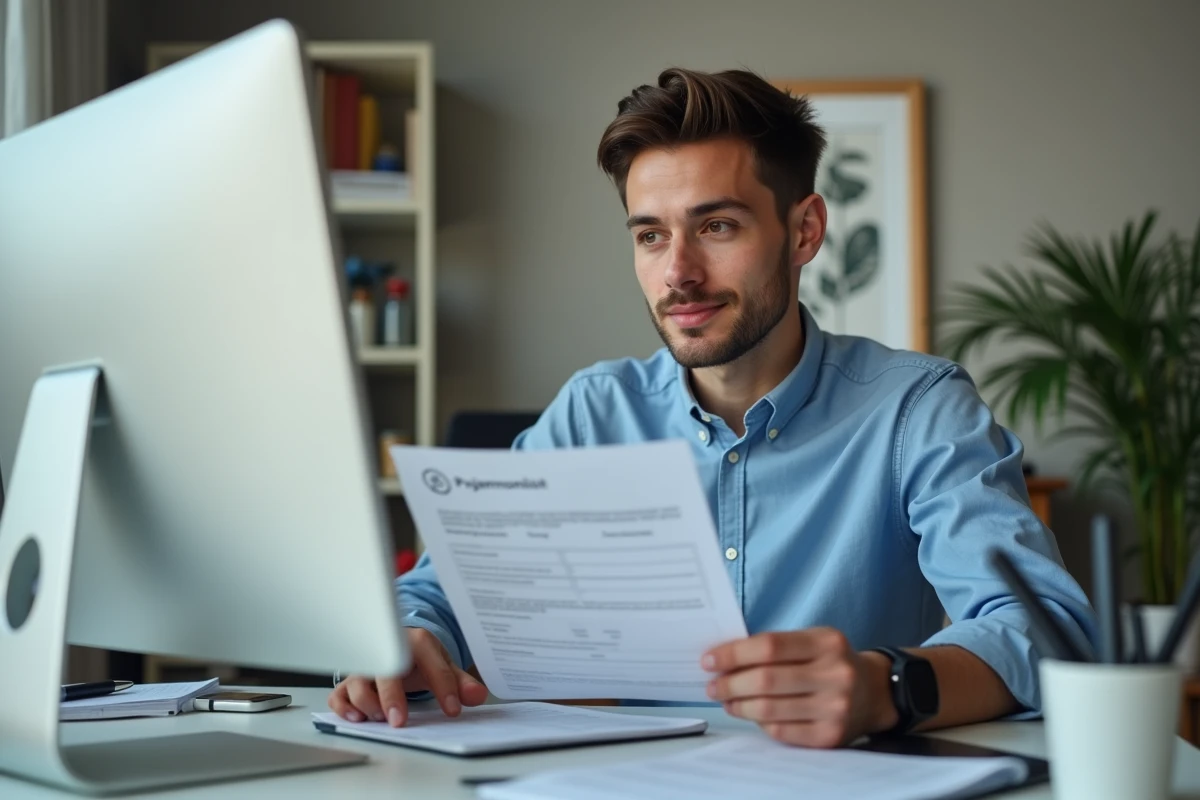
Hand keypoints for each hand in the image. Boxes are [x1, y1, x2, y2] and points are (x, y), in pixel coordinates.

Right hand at [328, 627, 488, 726]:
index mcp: (417, 643)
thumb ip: (460, 682)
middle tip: (399, 721)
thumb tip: (477, 696)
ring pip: (357, 684)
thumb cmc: (418, 656)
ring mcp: (366, 667)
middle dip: (391, 697)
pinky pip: (338, 694)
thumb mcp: (442, 664)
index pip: (433, 667)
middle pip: (385, 671)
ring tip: (381, 718)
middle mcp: (387, 651)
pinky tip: (356, 718)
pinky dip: (343, 708)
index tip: (453, 710)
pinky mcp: (350, 681)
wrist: (395, 642)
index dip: (444, 690)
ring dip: (366, 704)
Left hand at [702, 628, 896, 747]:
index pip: (769, 646)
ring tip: (727, 700)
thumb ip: (774, 646)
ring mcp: (835, 708)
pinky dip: (759, 723)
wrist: (874, 692)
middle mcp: (835, 674)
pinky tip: (749, 714)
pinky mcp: (830, 736)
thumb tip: (724, 659)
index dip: (733, 654)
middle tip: (712, 686)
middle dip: (730, 684)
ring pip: (770, 709)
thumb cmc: (830, 662)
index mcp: (827, 642)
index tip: (709, 660)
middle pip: (766, 680)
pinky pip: (782, 731)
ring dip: (739, 705)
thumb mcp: (812, 641)